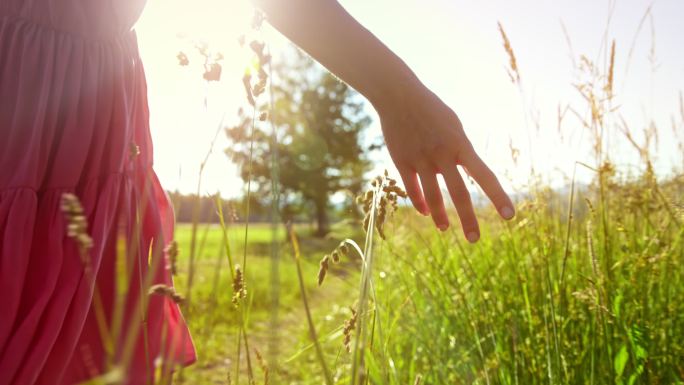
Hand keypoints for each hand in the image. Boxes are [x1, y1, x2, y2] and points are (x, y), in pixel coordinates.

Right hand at [376, 84, 514, 241]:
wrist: (399, 96)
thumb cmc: (431, 110)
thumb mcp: (454, 126)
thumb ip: (460, 152)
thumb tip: (461, 175)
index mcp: (460, 145)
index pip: (485, 176)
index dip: (498, 197)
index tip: (510, 216)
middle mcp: (442, 155)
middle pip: (459, 194)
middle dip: (468, 219)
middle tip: (475, 240)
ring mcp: (421, 159)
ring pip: (433, 197)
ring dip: (440, 216)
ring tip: (445, 229)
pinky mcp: (401, 161)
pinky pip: (412, 188)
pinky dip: (420, 202)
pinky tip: (425, 212)